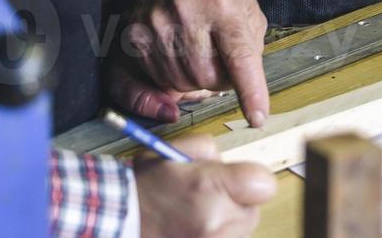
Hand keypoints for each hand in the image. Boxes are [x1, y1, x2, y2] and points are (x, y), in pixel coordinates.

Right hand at [123, 0, 271, 125]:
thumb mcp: (247, 9)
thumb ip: (251, 50)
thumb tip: (246, 92)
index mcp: (223, 5)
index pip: (239, 57)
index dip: (250, 91)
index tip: (257, 118)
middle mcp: (187, 13)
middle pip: (209, 79)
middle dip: (220, 80)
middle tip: (221, 60)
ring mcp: (157, 24)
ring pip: (182, 84)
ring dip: (196, 79)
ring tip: (200, 53)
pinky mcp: (137, 34)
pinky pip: (159, 78)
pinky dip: (174, 75)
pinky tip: (180, 53)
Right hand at [133, 134, 276, 237]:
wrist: (117, 219)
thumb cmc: (142, 186)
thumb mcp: (173, 151)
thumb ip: (210, 151)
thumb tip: (228, 164)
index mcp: (210, 187)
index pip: (264, 184)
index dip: (252, 179)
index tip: (235, 180)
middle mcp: (217, 221)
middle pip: (254, 210)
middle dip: (235, 202)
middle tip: (206, 198)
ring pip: (240, 230)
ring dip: (226, 222)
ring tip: (195, 215)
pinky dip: (215, 234)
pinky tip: (192, 228)